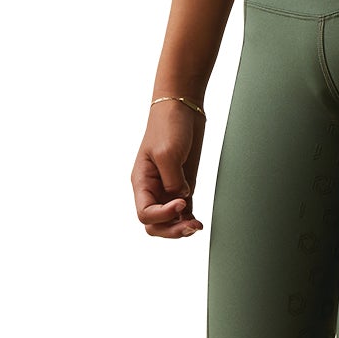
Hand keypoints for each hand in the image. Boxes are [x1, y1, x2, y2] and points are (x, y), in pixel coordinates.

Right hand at [133, 100, 206, 237]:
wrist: (182, 107)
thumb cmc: (168, 125)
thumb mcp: (168, 153)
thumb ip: (173, 180)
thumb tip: (182, 197)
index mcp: (141, 182)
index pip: (145, 213)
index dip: (163, 215)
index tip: (180, 202)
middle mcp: (152, 188)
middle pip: (154, 224)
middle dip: (171, 230)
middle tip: (189, 226)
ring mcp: (167, 188)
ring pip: (168, 221)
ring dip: (181, 228)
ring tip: (196, 226)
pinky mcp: (182, 184)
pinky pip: (182, 211)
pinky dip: (188, 219)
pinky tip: (197, 222)